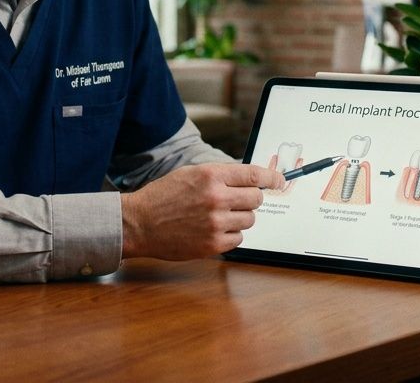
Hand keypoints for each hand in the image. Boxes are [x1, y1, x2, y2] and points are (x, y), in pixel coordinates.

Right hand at [120, 163, 284, 259]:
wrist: (140, 223)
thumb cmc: (163, 196)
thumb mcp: (191, 174)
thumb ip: (221, 175)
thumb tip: (251, 179)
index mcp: (211, 176)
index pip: (255, 175)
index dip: (272, 178)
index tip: (279, 181)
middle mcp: (216, 198)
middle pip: (256, 199)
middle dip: (251, 199)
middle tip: (238, 201)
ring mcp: (216, 223)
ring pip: (249, 220)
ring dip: (239, 218)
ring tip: (218, 216)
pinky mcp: (213, 244)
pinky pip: (239, 239)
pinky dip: (230, 235)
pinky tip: (212, 230)